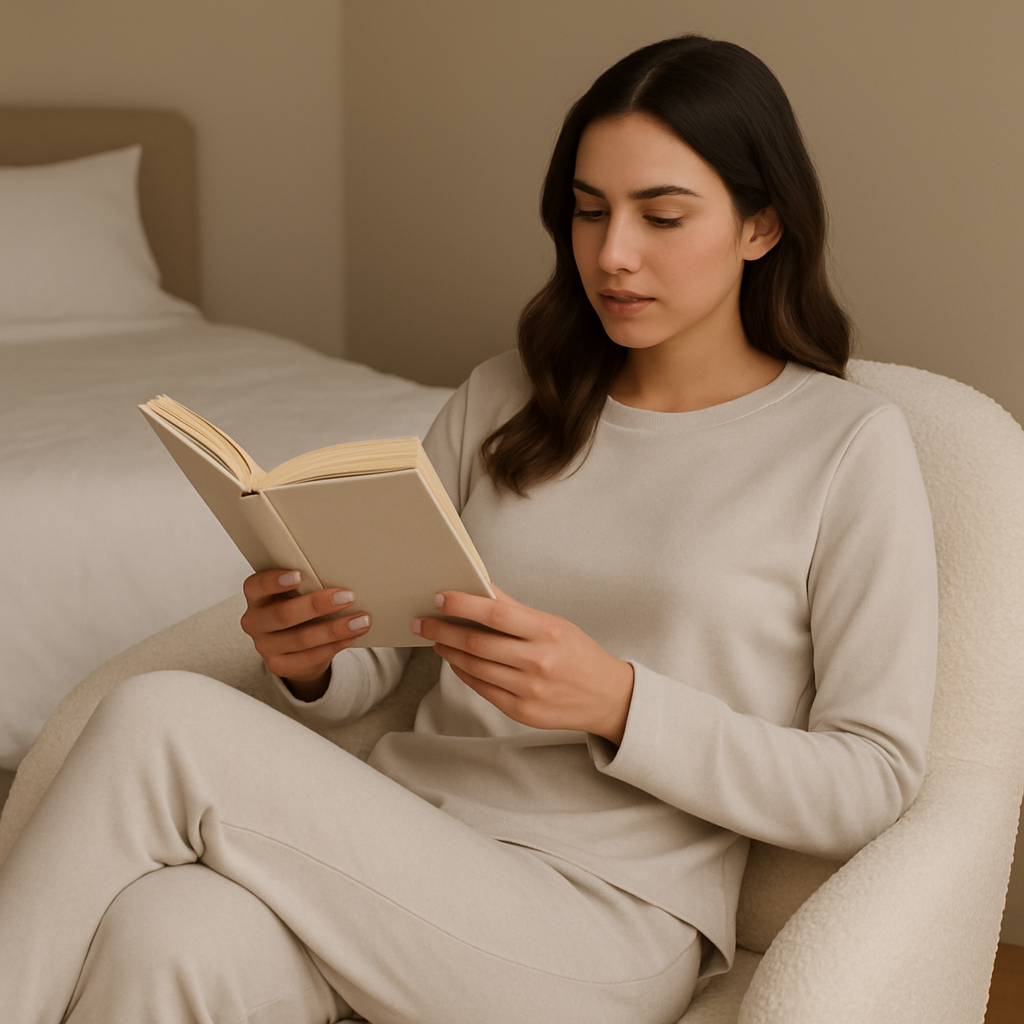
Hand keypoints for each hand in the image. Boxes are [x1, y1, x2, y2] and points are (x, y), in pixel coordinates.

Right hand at [239, 569, 371, 699]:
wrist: (295, 648)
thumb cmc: (299, 609)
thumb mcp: (296, 595)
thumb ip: (308, 586)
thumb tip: (342, 576)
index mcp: (257, 597)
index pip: (256, 586)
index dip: (275, 581)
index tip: (299, 574)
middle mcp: (255, 622)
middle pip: (283, 614)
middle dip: (317, 605)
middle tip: (347, 596)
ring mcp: (265, 646)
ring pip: (301, 638)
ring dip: (335, 629)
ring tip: (361, 620)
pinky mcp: (279, 666)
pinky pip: (310, 657)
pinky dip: (334, 646)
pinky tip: (352, 637)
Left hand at [411, 585, 633, 744]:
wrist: (608, 698)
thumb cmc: (579, 655)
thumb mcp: (555, 624)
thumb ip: (515, 609)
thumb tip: (481, 587)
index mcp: (548, 632)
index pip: (496, 614)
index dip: (464, 604)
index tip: (440, 598)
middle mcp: (538, 662)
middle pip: (477, 643)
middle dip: (443, 630)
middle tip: (422, 621)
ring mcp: (529, 690)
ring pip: (474, 667)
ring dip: (448, 652)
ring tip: (436, 640)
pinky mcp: (522, 712)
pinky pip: (482, 689)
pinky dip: (463, 672)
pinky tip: (455, 661)